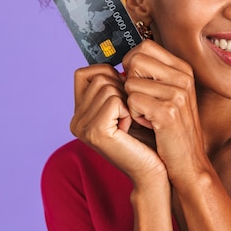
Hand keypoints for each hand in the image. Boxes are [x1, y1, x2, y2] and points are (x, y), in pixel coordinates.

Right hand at [70, 63, 167, 186]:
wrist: (155, 170)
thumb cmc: (148, 136)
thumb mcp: (128, 105)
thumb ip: (115, 85)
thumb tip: (119, 59)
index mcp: (80, 113)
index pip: (85, 72)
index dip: (109, 76)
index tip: (125, 97)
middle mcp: (75, 120)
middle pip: (99, 77)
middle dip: (123, 89)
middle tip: (131, 114)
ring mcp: (82, 127)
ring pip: (107, 85)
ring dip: (128, 100)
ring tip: (131, 123)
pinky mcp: (94, 132)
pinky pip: (114, 100)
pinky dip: (129, 110)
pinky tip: (131, 129)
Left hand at [121, 40, 210, 186]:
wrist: (189, 164)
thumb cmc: (171, 131)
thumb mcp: (168, 95)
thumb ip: (152, 75)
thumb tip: (124, 60)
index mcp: (183, 69)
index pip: (145, 46)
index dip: (132, 64)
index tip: (136, 83)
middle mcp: (183, 77)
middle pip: (135, 60)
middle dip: (129, 82)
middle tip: (141, 102)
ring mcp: (177, 93)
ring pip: (130, 83)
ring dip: (131, 103)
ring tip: (147, 116)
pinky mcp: (168, 111)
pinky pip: (131, 101)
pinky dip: (133, 116)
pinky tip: (148, 125)